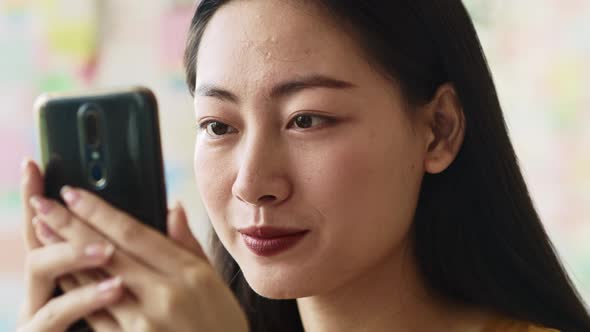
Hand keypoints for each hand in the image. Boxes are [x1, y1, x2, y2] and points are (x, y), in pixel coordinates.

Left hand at [22, 164, 248, 330]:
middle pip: (108, 252)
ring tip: (43, 232)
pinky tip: (61, 274)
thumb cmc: (221, 325)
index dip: (99, 212)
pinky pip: (95, 314)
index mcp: (189, 273)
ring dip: (65, 255)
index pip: (134, 234)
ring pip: (96, 282)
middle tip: (45, 204)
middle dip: (71, 225)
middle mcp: (165, 294)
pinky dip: (76, 291)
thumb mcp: (214, 282)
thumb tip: (173, 208)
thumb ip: (189, 245)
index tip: (74, 194)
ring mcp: (145, 322)